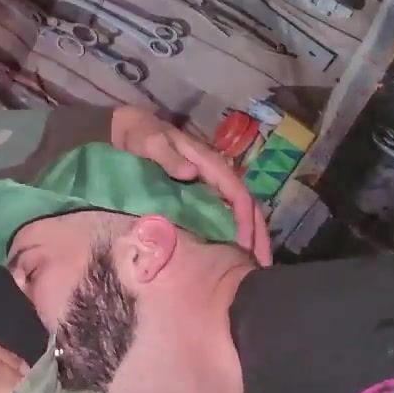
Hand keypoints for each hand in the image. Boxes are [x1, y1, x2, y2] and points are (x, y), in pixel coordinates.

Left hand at [111, 106, 272, 265]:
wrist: (132, 128)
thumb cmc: (142, 134)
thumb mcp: (151, 142)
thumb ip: (168, 157)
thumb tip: (192, 172)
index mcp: (209, 164)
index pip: (237, 194)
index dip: (244, 219)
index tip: (245, 245)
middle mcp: (216, 175)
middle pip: (246, 206)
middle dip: (257, 234)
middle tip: (260, 264)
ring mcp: (210, 185)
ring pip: (238, 212)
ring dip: (249, 236)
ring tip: (253, 264)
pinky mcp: (201, 193)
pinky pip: (223, 214)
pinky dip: (232, 233)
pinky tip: (232, 253)